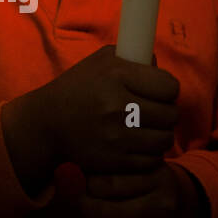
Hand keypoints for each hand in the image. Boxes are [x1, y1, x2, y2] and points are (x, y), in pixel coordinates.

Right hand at [34, 45, 179, 174]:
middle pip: (171, 114)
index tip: (158, 92)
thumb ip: (133, 58)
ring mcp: (117, 136)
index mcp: (117, 76)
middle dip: (166, 113)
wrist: (46, 125)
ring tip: (148, 129)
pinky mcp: (115, 160)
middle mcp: (118, 106)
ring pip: (165, 139)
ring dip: (160, 135)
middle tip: (154, 113)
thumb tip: (159, 65)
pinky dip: (150, 154)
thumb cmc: (77, 89)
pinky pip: (152, 160)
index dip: (167, 90)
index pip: (169, 87)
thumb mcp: (101, 62)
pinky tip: (138, 145)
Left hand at [77, 162, 196, 217]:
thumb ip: (105, 167)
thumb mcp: (131, 165)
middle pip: (107, 213)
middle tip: (78, 200)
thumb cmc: (140, 178)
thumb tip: (70, 177)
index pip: (108, 184)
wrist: (169, 202)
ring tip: (82, 217)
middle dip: (84, 207)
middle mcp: (163, 207)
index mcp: (159, 178)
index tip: (83, 182)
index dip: (88, 184)